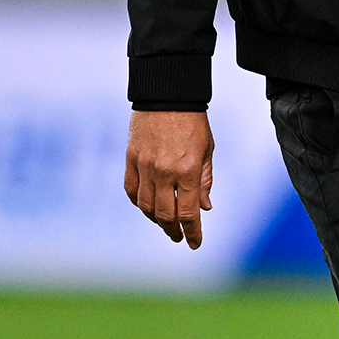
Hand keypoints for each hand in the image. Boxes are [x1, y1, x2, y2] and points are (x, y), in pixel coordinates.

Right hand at [125, 110, 214, 247]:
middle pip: (166, 214)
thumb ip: (204, 180)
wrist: (168, 95)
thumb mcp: (207, 149)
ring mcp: (145, 166)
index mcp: (188, 170)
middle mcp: (165, 172)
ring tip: (164, 222)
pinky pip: (131, 190)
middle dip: (173, 230)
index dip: (192, 232)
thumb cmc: (193, 121)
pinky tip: (146, 206)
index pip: (189, 213)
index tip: (194, 243)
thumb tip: (205, 207)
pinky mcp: (131, 159)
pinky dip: (138, 202)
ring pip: (146, 206)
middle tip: (178, 235)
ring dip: (155, 219)